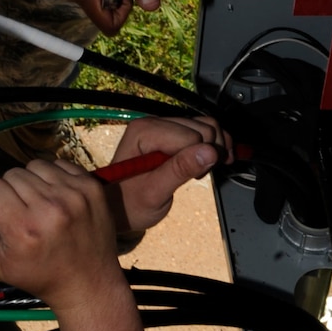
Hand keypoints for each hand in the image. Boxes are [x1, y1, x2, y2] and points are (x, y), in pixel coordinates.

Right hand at [0, 157, 123, 312]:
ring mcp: (73, 194)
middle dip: (12, 193)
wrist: (89, 283)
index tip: (5, 221)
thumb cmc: (41, 276)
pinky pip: (59, 163)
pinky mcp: (91, 185)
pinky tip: (58, 199)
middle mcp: (48, 209)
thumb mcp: (1, 268)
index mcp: (23, 229)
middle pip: (11, 176)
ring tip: (41, 205)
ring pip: (33, 166)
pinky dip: (55, 177)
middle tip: (24, 215)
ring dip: (33, 182)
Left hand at [107, 116, 232, 234]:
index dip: (199, 159)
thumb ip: (180, 169)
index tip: (194, 178)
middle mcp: (154, 123)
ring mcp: (163, 126)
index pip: (193, 136)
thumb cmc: (130, 203)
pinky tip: (208, 162)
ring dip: (213, 149)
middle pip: (204, 127)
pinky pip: (202, 130)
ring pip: (207, 126)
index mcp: (144, 132)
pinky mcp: (171, 133)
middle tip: (196, 176)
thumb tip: (210, 152)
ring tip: (199, 171)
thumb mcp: (155, 193)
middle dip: (209, 152)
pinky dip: (211, 146)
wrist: (118, 207)